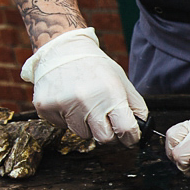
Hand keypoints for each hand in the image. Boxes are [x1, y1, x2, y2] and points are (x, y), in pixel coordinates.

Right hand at [20, 27, 147, 145]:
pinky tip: (69, 101)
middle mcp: (86, 101)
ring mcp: (64, 105)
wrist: (62, 50)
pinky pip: (63, 127)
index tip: (130, 137)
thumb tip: (143, 129)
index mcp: (110, 94)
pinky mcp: (46, 107)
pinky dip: (68, 119)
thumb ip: (136, 106)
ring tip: (84, 104)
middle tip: (106, 122)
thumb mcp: (122, 81)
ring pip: (83, 134)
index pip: (126, 130)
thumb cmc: (95, 66)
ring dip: (87, 125)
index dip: (131, 137)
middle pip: (104, 139)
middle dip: (109, 134)